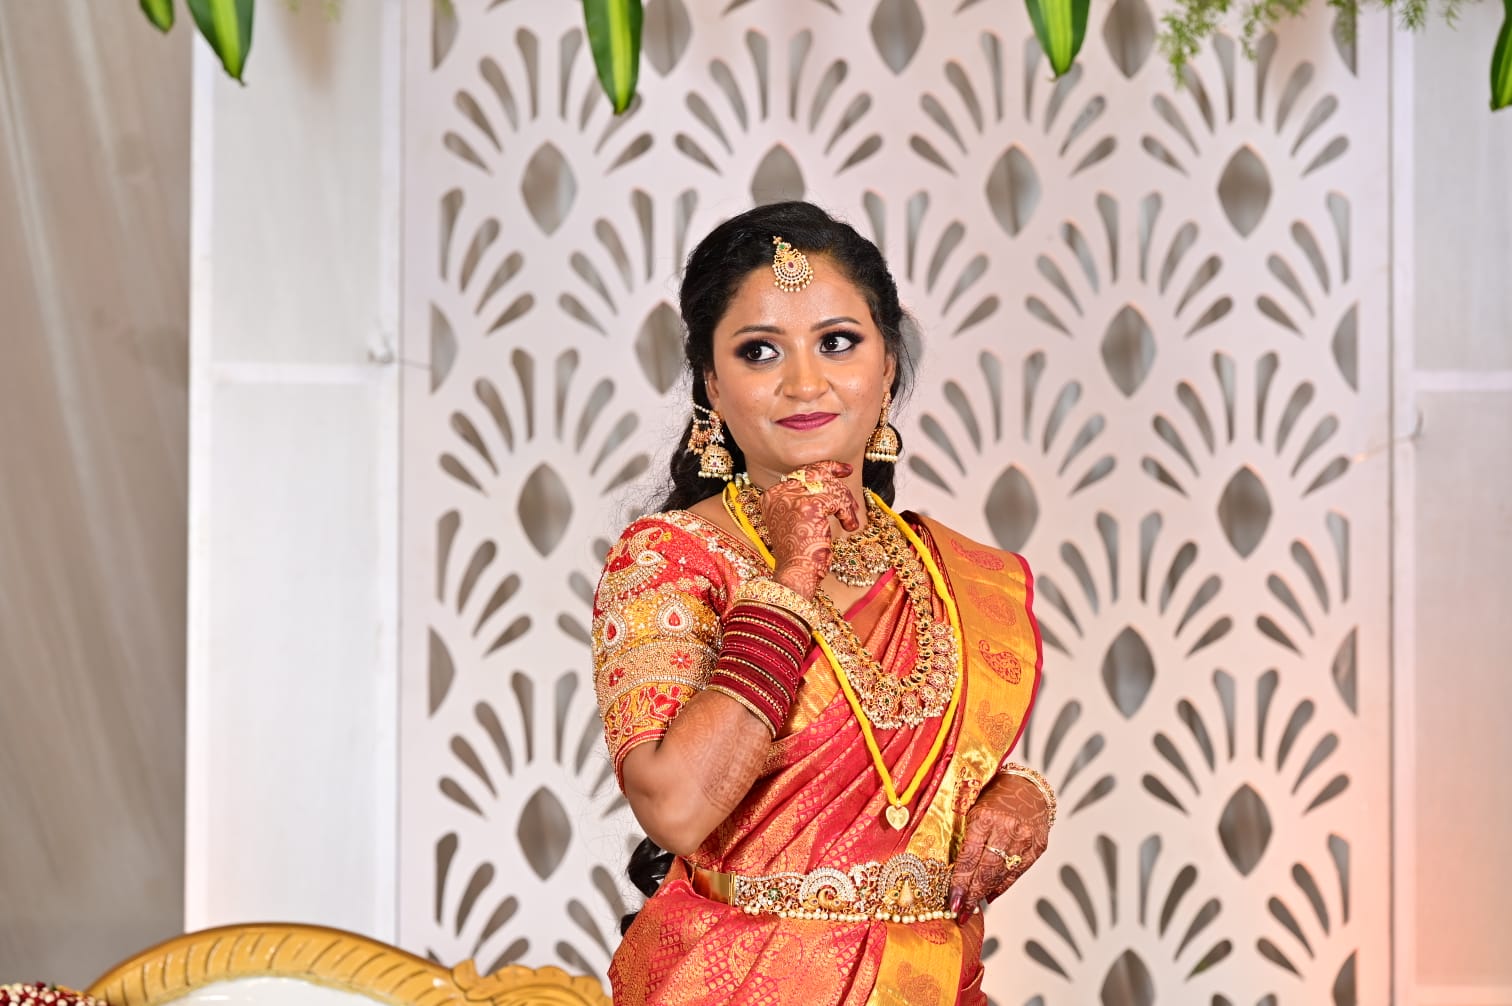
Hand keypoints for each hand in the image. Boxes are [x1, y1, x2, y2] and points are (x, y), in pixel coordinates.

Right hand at [761, 461, 860, 598]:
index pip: (800, 473)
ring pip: (828, 485)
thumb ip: (803, 501)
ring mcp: (794, 497)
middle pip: (813, 473)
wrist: (795, 573)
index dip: (822, 468)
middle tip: (848, 472)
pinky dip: (846, 512)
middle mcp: (779, 493)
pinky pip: (836, 499)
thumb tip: (828, 483)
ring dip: (844, 500)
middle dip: (834, 474)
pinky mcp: (810, 505)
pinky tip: (849, 526)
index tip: (840, 469)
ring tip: (851, 517)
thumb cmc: (797, 553)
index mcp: (772, 496)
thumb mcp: (794, 521)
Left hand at [947, 773, 1051, 922]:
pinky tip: (992, 894)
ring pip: (1002, 873)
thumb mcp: (972, 807)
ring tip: (973, 906)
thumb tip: (952, 870)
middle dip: (972, 894)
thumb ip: (964, 835)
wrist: (1027, 785)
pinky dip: (1004, 885)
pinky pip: (1018, 871)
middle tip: (961, 912)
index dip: (960, 882)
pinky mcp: (1039, 845)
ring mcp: (1025, 838)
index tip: (952, 901)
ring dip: (986, 892)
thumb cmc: (993, 795)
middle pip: (986, 870)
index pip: (969, 857)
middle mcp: (1007, 828)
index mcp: (985, 817)